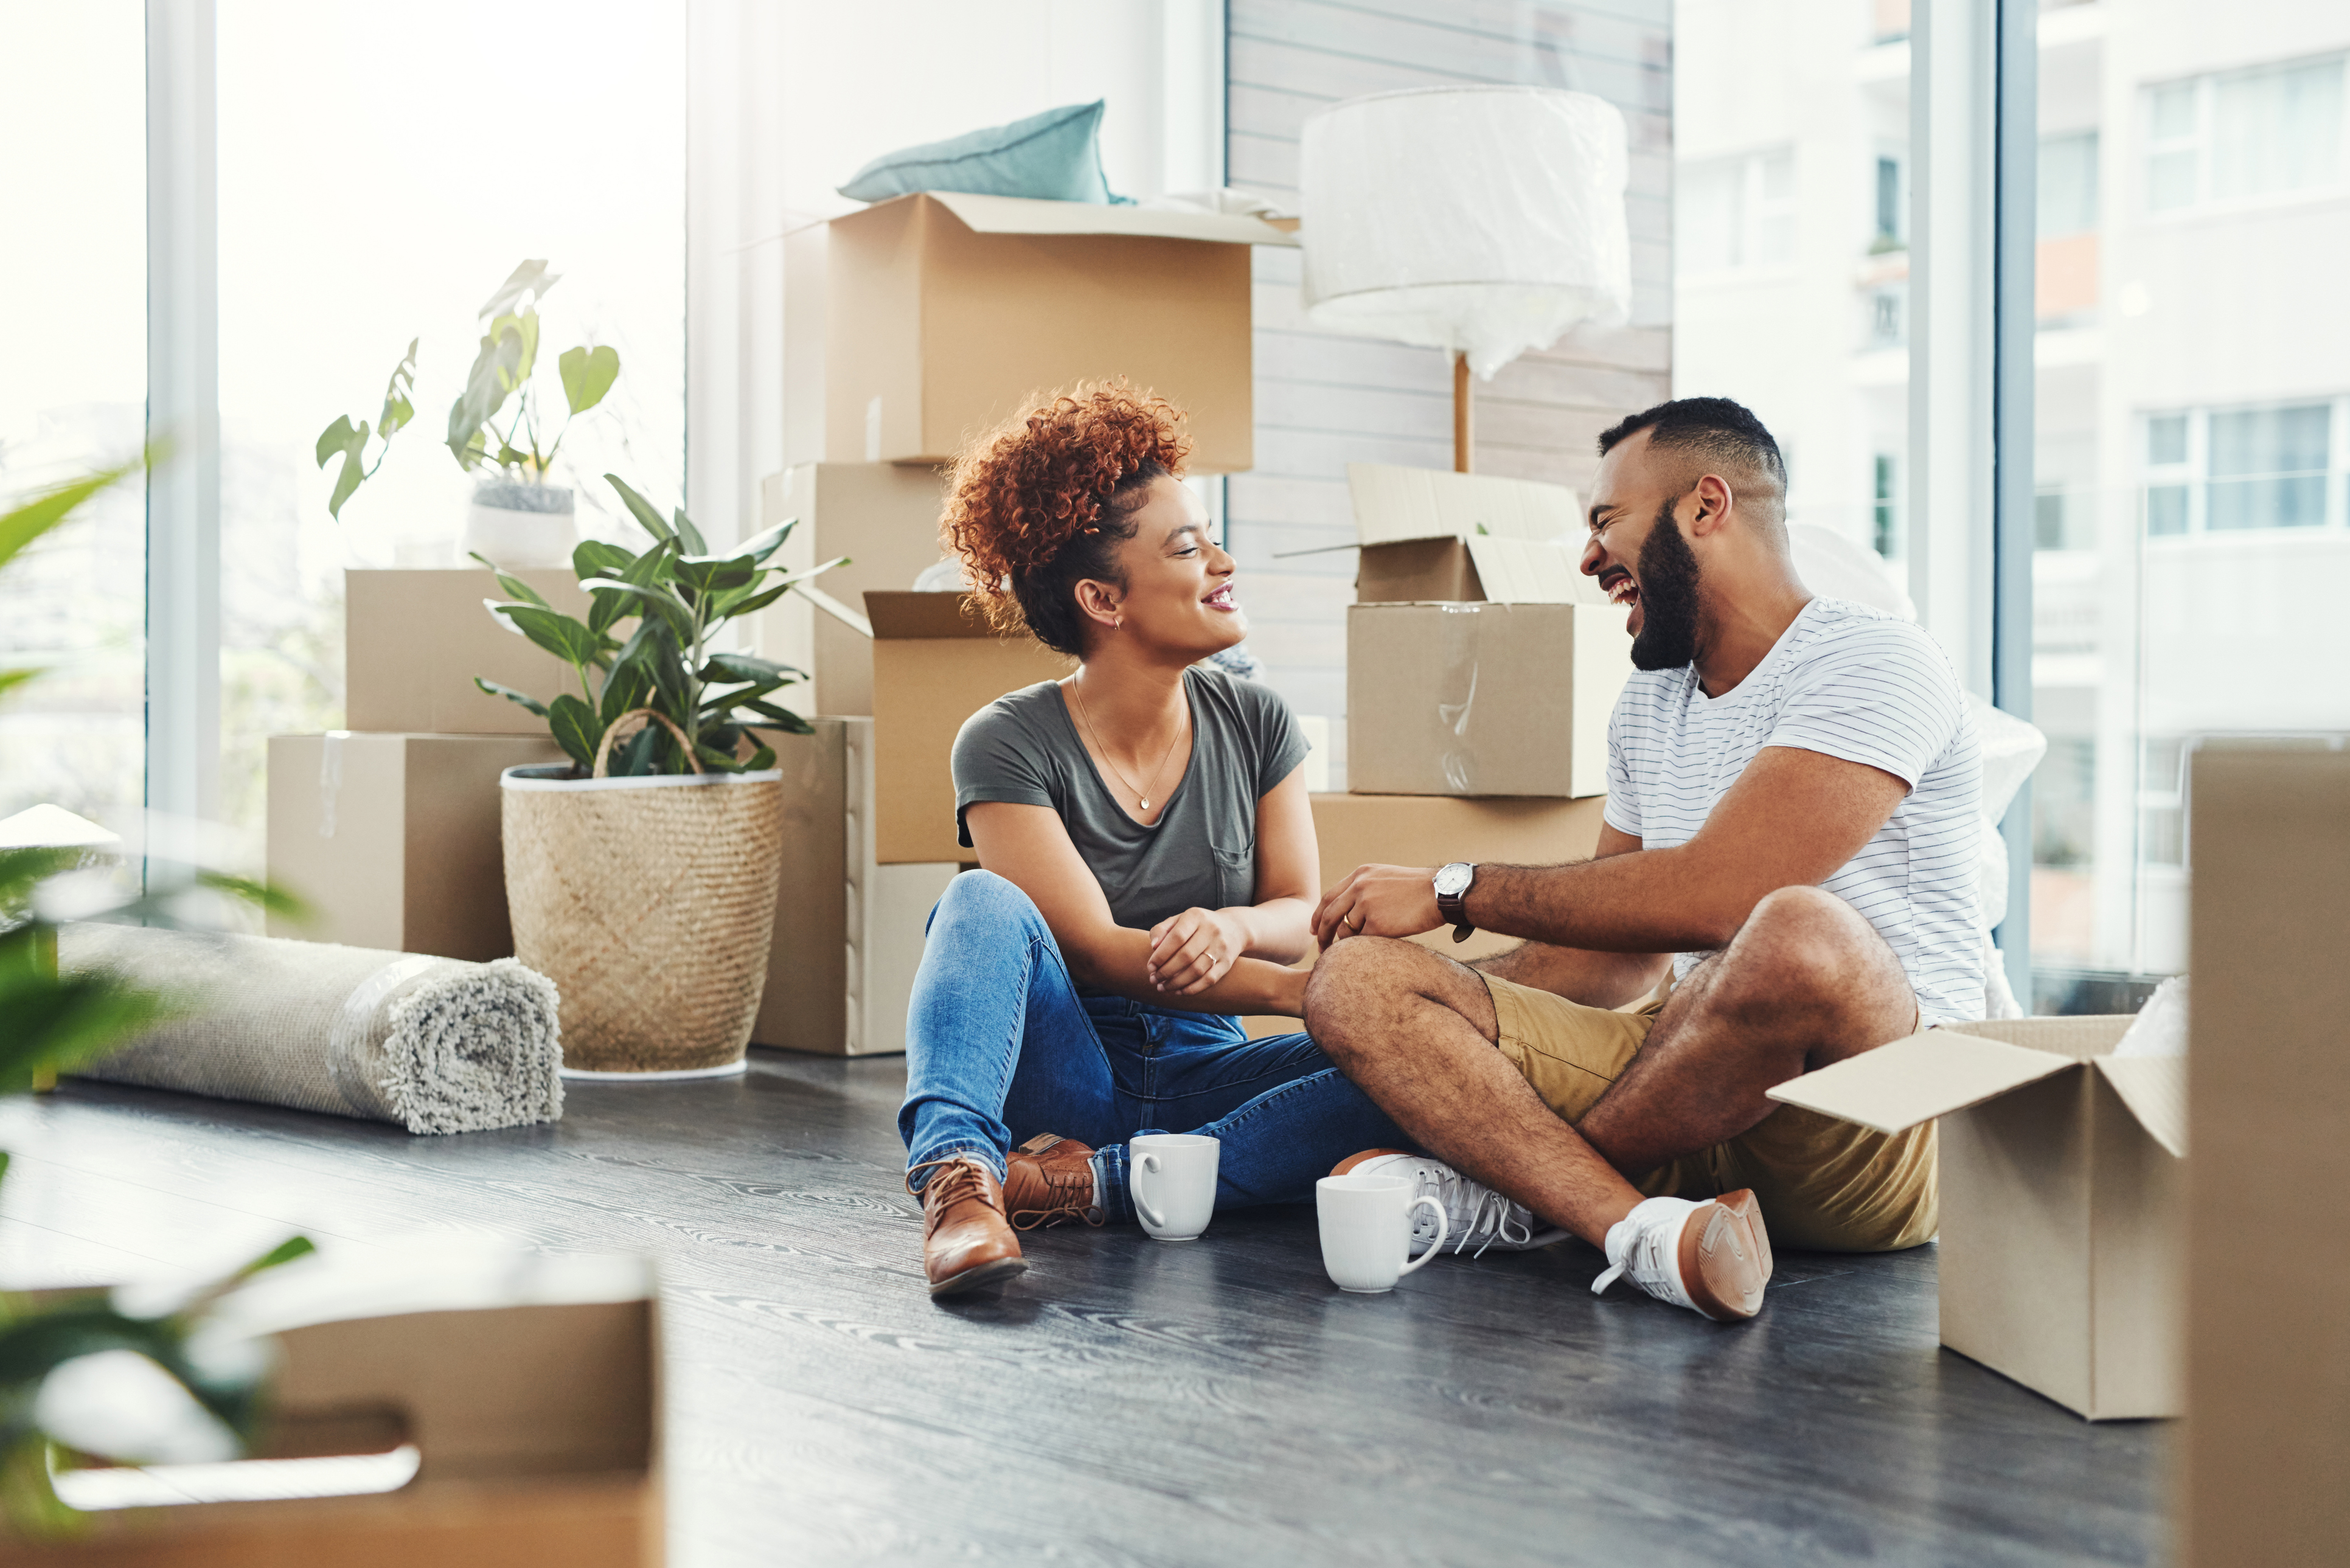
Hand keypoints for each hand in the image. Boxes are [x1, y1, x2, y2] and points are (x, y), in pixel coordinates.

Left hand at [1147, 907, 1246, 994]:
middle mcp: (1211, 930)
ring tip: (1162, 987)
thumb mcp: (1179, 920)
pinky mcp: (1227, 963)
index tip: (1150, 967)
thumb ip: (1162, 930)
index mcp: (1196, 916)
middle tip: (1154, 979)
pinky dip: (1192, 989)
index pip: (1176, 937)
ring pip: (1197, 970)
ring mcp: (1221, 947)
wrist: (1233, 928)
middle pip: (1186, 956)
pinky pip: (1209, 980)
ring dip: (1176, 982)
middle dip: (1166, 971)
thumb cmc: (1197, 925)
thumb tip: (1153, 947)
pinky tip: (1178, 991)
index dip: (1161, 955)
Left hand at [1312, 865, 1442, 948]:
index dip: (1318, 915)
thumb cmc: (1418, 889)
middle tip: (1320, 949)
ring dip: (1349, 943)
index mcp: (1360, 875)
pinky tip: (1375, 948)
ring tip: (1359, 950)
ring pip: (1346, 931)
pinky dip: (1366, 947)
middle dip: (1322, 935)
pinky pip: (1362, 941)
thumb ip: (1364, 890)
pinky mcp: (1377, 924)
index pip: (1329, 897)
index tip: (1314, 929)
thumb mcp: (1385, 878)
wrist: (1441, 893)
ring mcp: (1366, 905)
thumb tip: (1347, 912)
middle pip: (1329, 916)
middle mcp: (1359, 887)